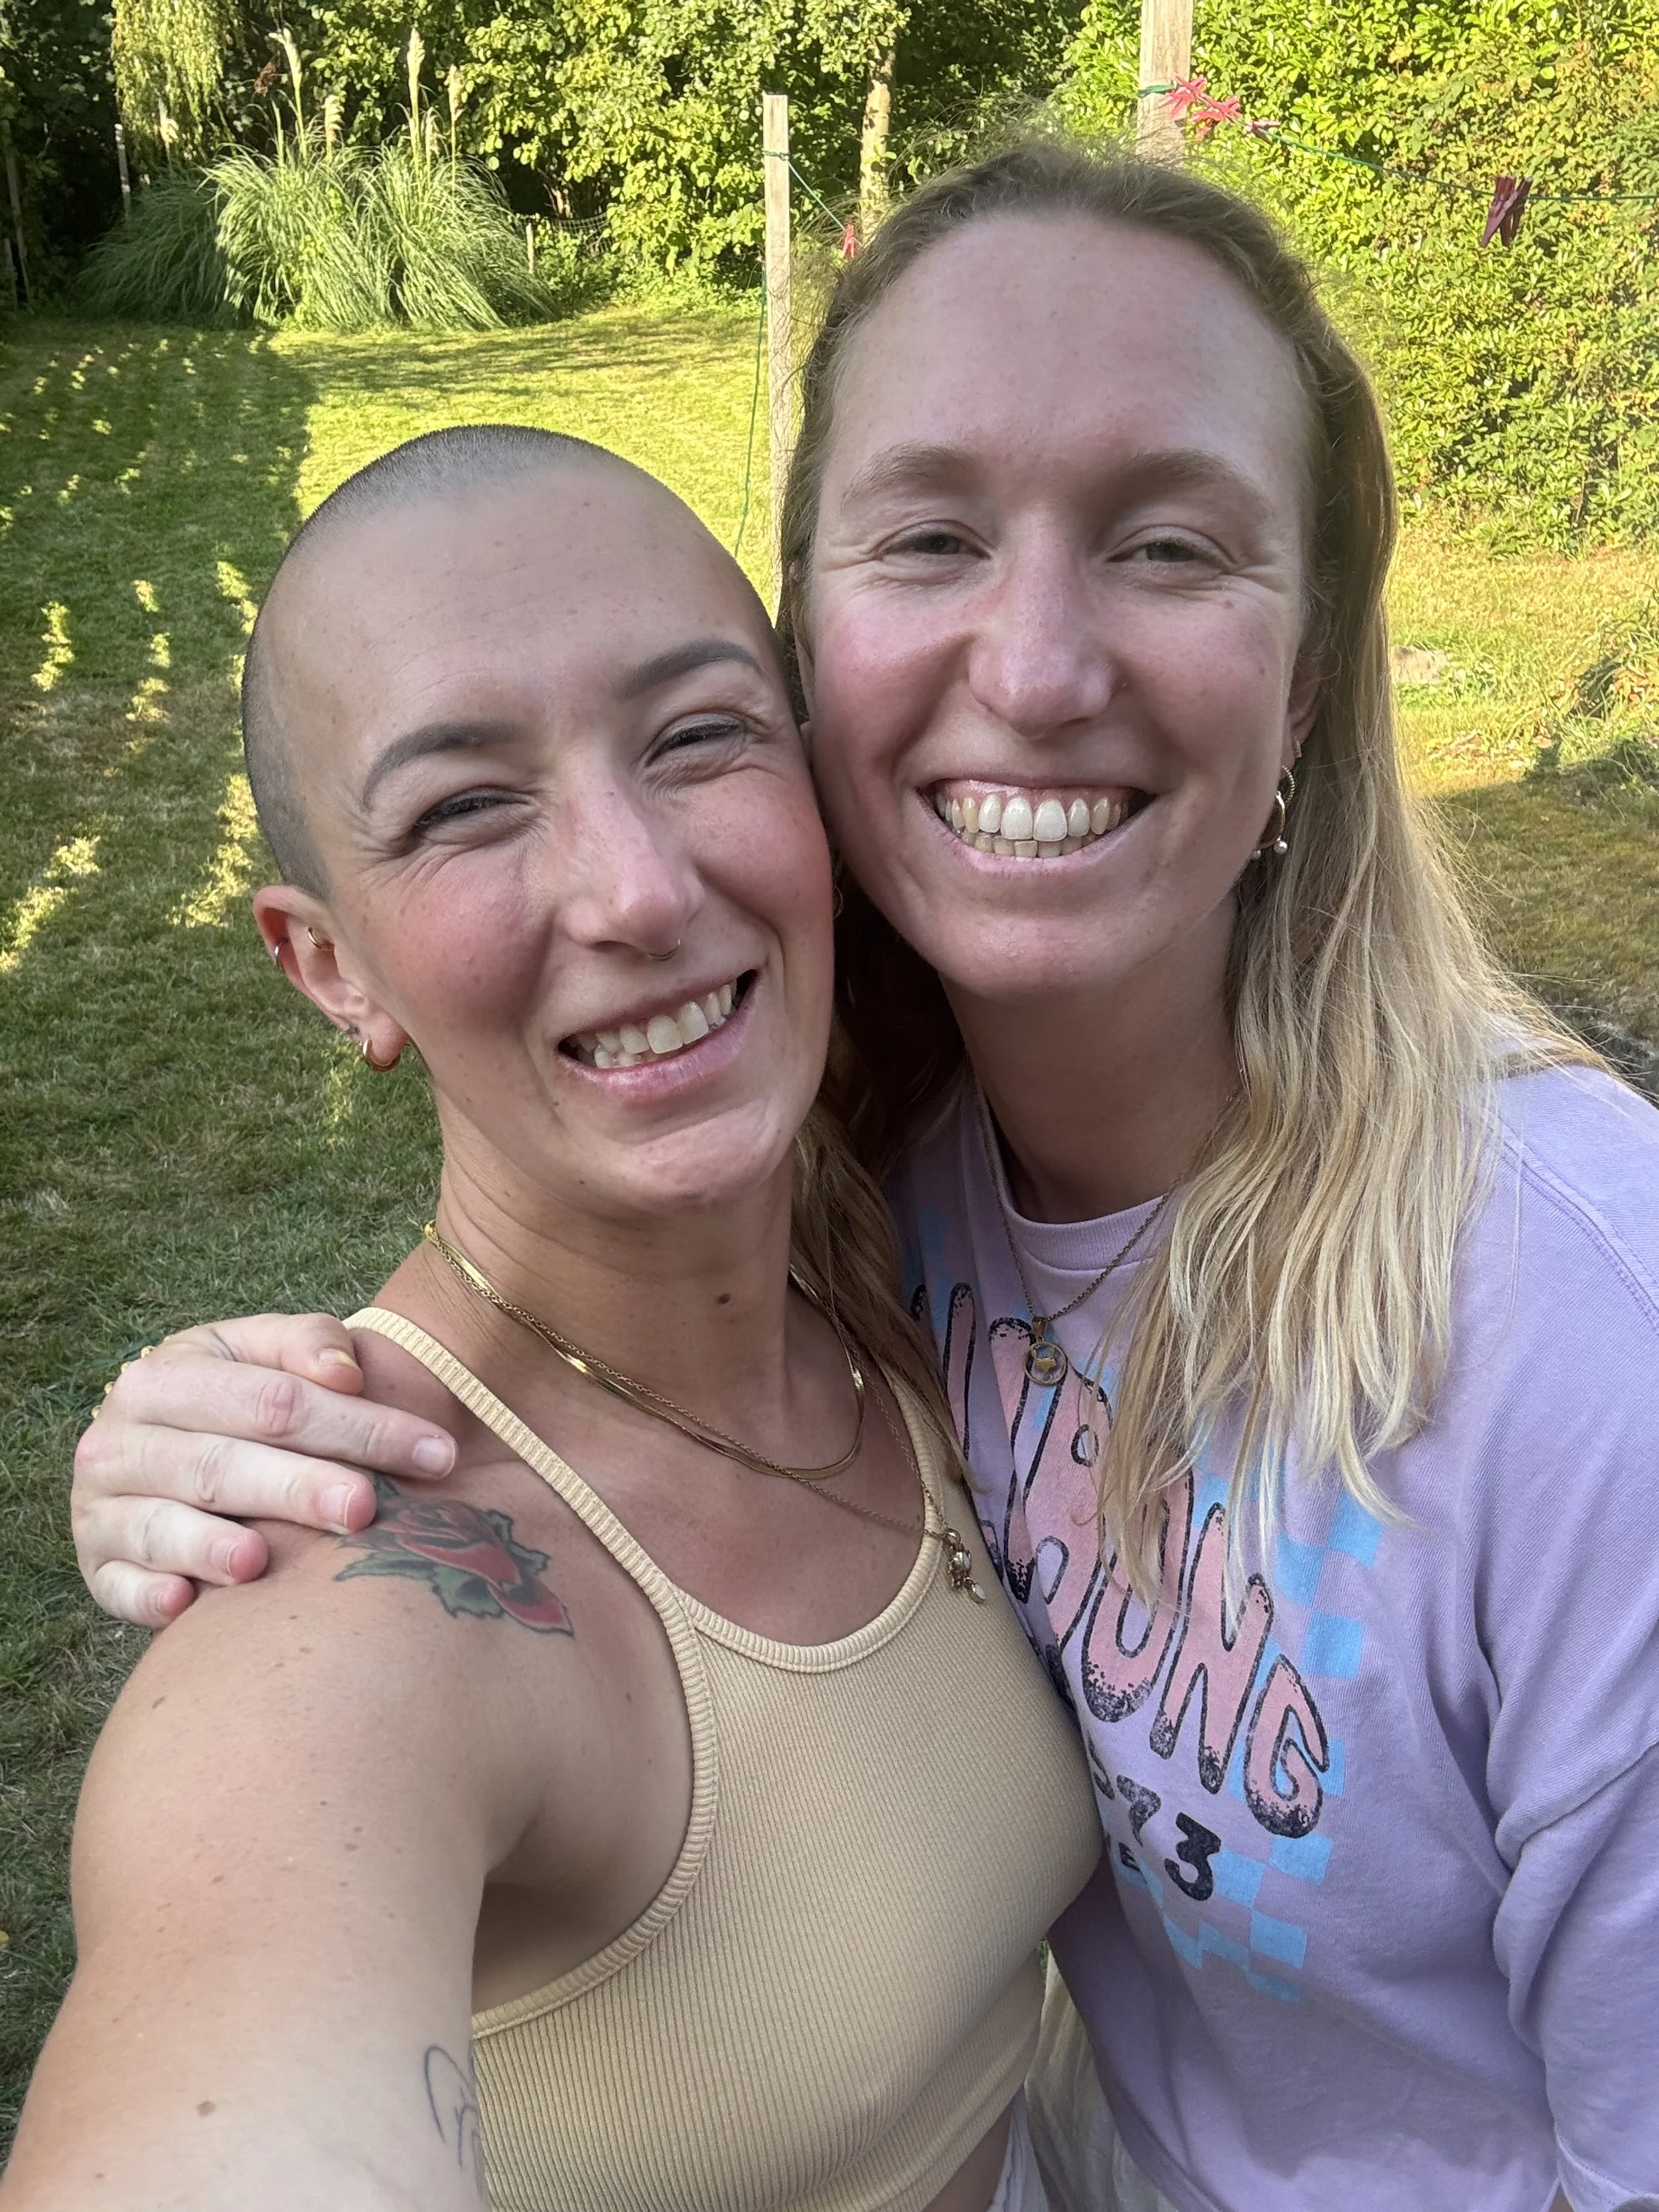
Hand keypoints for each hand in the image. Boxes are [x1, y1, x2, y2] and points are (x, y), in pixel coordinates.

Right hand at [74, 1315, 457, 1628]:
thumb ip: (307, 1344)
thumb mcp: (263, 1355)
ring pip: (161, 1525)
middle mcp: (121, 1437)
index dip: (358, 1425)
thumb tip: (345, 1372)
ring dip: (210, 1546)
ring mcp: (101, 1505)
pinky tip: (184, 1606)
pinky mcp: (95, 1565)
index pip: (273, 1400)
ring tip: (260, 1562)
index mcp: (168, 1373)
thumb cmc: (238, 1400)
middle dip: (299, 1487)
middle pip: (221, 1463)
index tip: (435, 1453)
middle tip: (367, 1509)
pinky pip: (116, 1585)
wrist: (157, 1443)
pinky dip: (147, 1596)